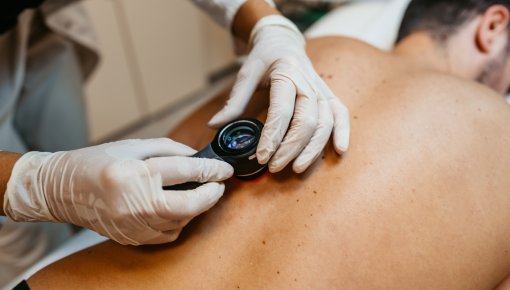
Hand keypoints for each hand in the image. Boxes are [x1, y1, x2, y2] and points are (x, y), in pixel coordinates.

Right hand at [4, 138, 232, 244]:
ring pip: (180, 221)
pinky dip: (180, 220)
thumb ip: (169, 150)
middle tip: (219, 184)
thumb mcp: (132, 146)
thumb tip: (198, 158)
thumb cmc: (95, 162)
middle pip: (188, 205)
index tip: (224, 169)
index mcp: (133, 173)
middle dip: (211, 195)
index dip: (211, 170)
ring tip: (201, 192)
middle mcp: (132, 202)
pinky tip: (180, 207)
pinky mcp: (131, 238)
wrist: (61, 189)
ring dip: (197, 208)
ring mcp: (131, 225)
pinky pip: (167, 233)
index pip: (184, 172)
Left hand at [209, 15, 349, 173]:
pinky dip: (343, 132)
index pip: (282, 111)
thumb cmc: (264, 58)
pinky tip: (340, 150)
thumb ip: (234, 101)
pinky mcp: (328, 96)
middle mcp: (308, 82)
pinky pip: (341, 114)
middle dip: (290, 147)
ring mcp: (321, 89)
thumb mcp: (246, 74)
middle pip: (306, 120)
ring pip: (325, 122)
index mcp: (286, 73)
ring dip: (313, 148)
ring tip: (296, 168)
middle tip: (274, 166)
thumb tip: (214, 125)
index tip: (261, 157)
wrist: (283, 41)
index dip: (272, 137)